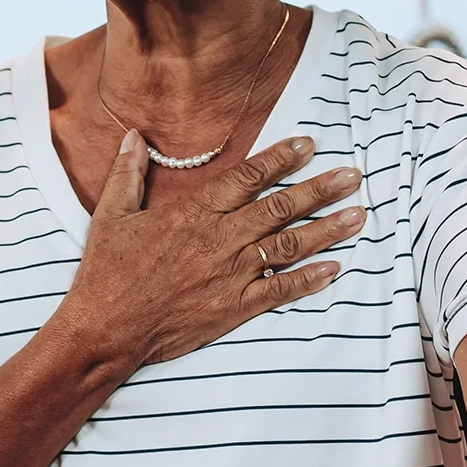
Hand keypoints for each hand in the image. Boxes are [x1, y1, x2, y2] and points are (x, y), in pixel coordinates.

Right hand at [58, 133, 363, 367]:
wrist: (107, 329)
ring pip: (289, 246)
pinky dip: (309, 281)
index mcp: (194, 213)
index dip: (281, 158)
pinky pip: (280, 292)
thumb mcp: (110, 215)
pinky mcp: (234, 308)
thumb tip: (132, 136)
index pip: (247, 177)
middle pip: (280, 208)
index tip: (309, 144)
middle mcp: (220, 240)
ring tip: (359, 215)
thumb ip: (127, 174)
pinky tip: (335, 269)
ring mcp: (231, 275)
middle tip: (352, 175)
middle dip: (320, 189)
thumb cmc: (107, 272)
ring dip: (327, 230)